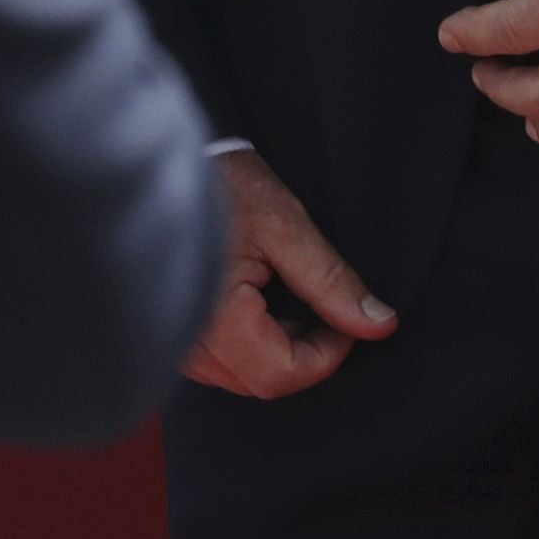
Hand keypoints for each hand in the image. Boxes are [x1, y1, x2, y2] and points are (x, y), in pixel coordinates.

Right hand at [180, 152, 395, 398]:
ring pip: (239, 374)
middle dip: (301, 353)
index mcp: (211, 316)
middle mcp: (183, 336)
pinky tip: (254, 307)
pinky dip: (247, 345)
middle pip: (261, 378)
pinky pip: (217, 361)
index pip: (281, 372)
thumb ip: (330, 280)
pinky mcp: (168, 326)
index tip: (343, 318)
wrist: (159, 160)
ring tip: (282, 302)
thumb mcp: (283, 225)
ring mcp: (171, 335)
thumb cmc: (217, 186)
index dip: (326, 354)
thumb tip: (380, 325)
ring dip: (273, 351)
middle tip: (318, 309)